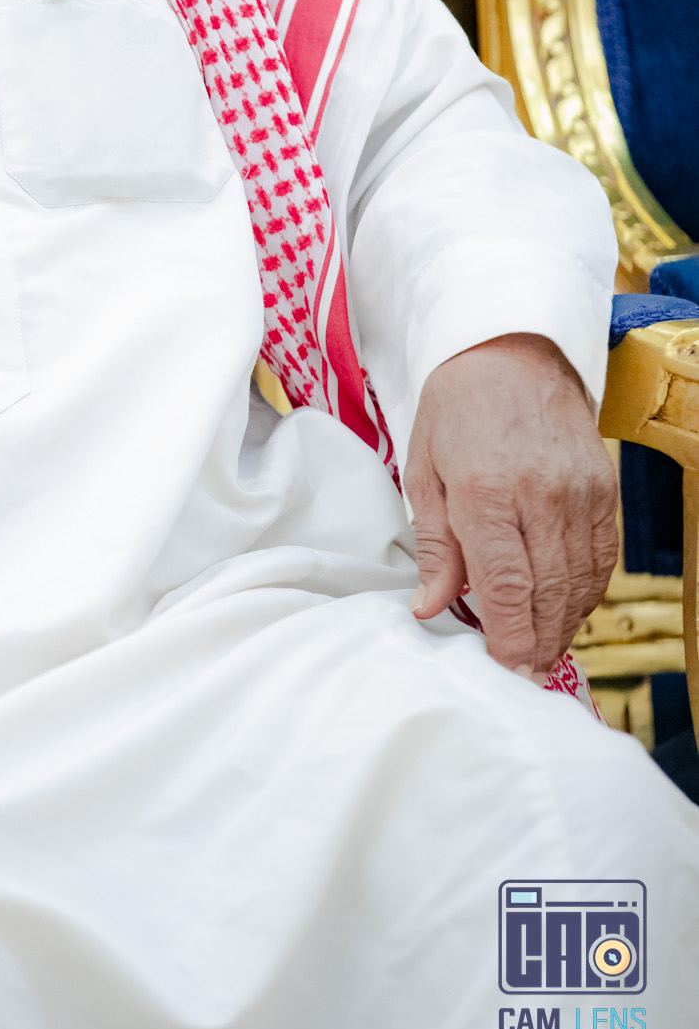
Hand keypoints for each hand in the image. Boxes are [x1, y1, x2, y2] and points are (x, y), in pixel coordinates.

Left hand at [403, 332, 617, 681]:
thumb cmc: (456, 410)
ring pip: (579, 585)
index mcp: (485, 490)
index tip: (500, 669)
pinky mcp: (604, 491)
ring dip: (561, 627)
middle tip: (521, 676)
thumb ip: (435, 546)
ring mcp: (580, 494)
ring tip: (539, 653)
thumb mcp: (424, 469)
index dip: (505, 639)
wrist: (512, 352)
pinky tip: (565, 612)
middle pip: (546, 595)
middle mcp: (539, 495)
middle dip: (534, 645)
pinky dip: (585, 595)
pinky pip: (601, 561)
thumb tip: (430, 608)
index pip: (504, 587)